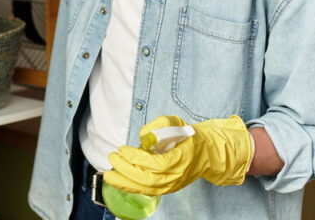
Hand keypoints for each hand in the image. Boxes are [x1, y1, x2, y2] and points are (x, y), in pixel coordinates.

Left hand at [104, 115, 253, 195]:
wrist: (205, 153)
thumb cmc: (188, 136)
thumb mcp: (175, 122)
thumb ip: (159, 125)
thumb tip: (143, 136)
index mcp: (182, 158)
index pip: (157, 163)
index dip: (137, 158)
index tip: (123, 149)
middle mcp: (177, 175)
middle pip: (149, 179)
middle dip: (126, 170)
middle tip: (112, 158)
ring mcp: (172, 185)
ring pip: (146, 189)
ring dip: (125, 183)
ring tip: (109, 175)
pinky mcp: (167, 189)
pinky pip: (147, 191)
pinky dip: (131, 187)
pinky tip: (118, 181)